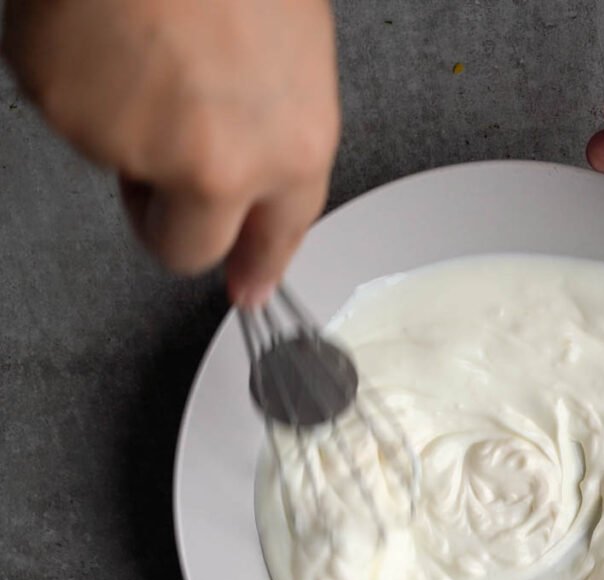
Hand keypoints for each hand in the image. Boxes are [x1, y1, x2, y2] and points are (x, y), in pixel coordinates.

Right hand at [2, 0, 339, 305]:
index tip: (247, 291)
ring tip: (143, 37)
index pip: (279, 236)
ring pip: (122, 168)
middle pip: (184, 248)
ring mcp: (143, 146)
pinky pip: (72, 115)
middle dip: (171, 219)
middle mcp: (225, 166)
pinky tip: (105, 26)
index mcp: (294, 145)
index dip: (256, 266)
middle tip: (161, 165)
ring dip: (127, 121)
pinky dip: (80, 79)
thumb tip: (247, 186)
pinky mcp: (72, 116)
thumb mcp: (288, 48)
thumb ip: (271, 128)